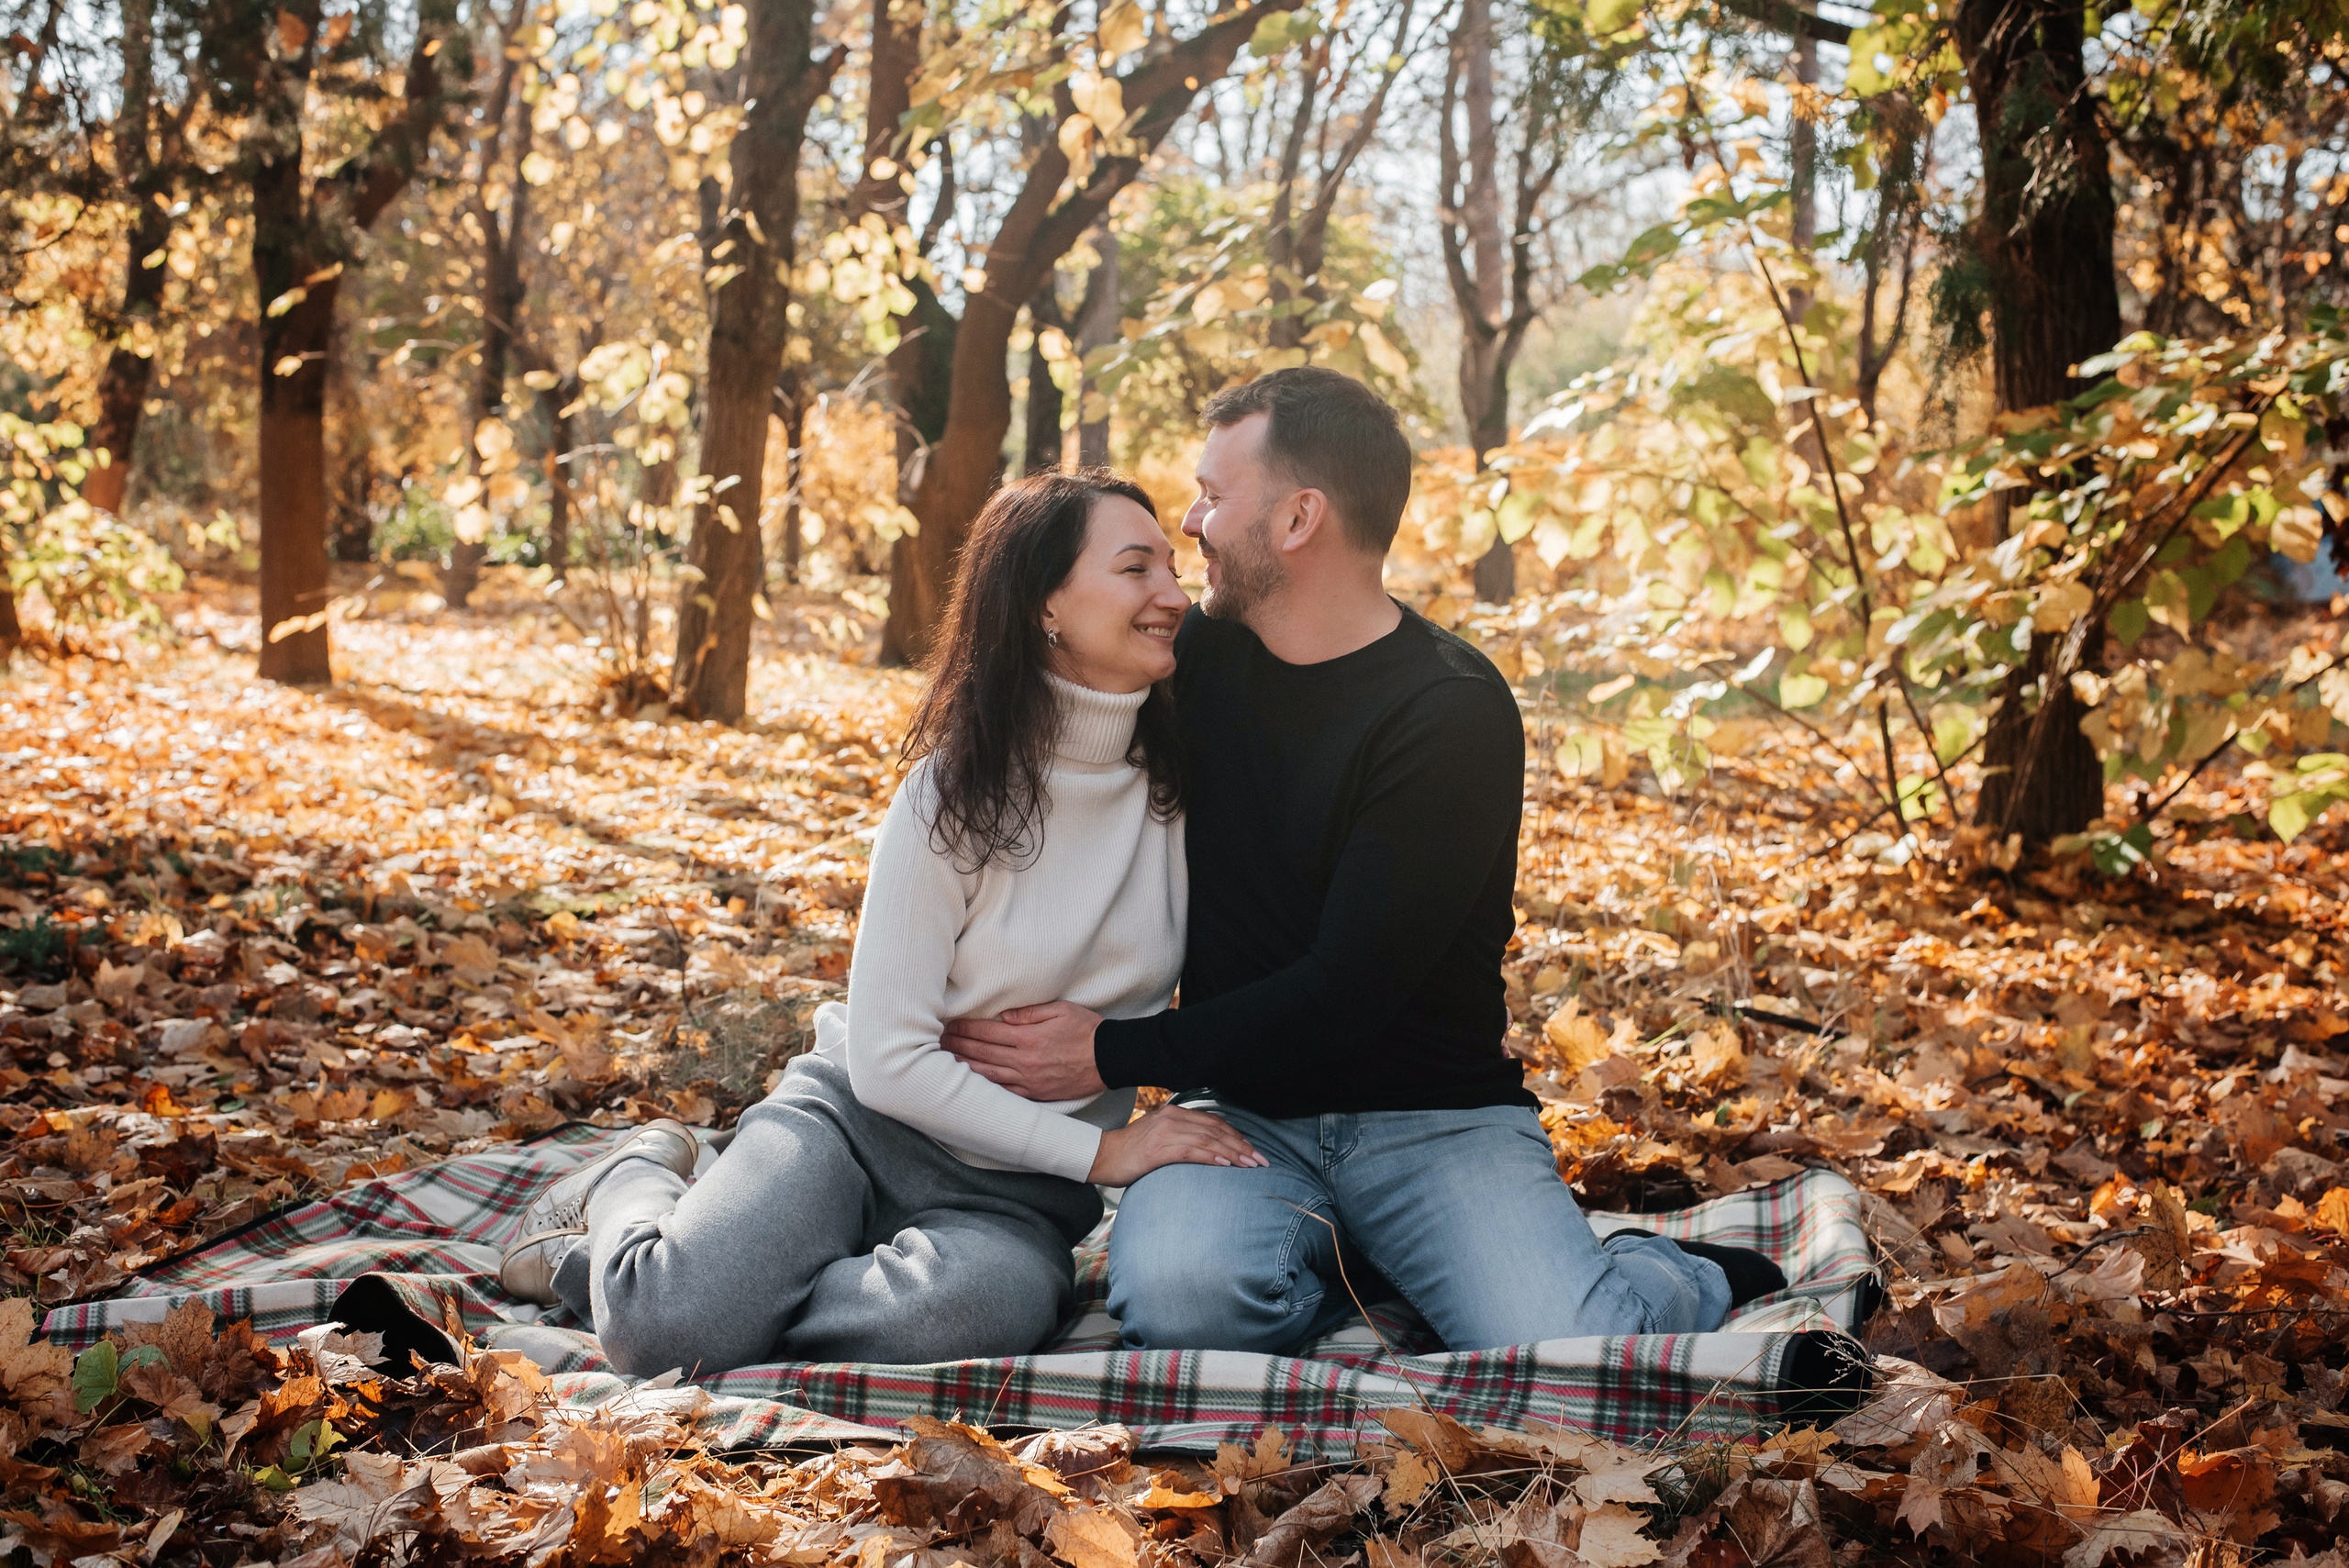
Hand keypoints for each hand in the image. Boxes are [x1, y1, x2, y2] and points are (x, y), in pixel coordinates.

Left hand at [942, 1001, 1108, 1100]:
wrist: (1110, 1059)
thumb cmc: (1087, 1030)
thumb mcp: (1061, 1009)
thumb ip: (1029, 1012)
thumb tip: (1003, 1016)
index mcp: (1028, 1037)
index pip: (987, 1031)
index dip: (965, 1027)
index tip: (949, 1023)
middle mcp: (1024, 1060)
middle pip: (982, 1052)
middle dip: (957, 1045)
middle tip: (938, 1041)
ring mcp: (1028, 1080)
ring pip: (987, 1074)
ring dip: (964, 1066)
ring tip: (945, 1061)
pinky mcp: (1035, 1093)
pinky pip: (1004, 1093)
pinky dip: (985, 1088)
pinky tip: (970, 1085)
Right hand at [1088, 1104, 1266, 1185]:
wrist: (1101, 1157)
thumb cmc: (1131, 1153)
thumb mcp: (1160, 1139)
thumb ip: (1183, 1139)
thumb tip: (1210, 1152)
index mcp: (1175, 1114)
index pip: (1214, 1122)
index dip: (1237, 1136)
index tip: (1254, 1151)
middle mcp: (1173, 1118)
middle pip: (1216, 1130)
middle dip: (1242, 1146)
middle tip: (1262, 1161)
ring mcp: (1165, 1132)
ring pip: (1208, 1140)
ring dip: (1233, 1153)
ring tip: (1251, 1165)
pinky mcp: (1158, 1149)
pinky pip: (1191, 1151)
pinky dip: (1211, 1157)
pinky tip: (1226, 1165)